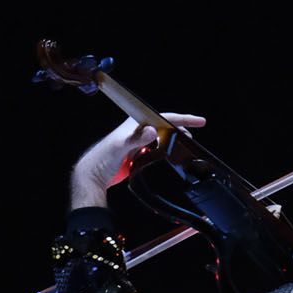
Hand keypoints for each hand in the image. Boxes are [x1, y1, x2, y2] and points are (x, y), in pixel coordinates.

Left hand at [71, 113, 205, 209]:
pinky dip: (164, 152)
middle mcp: (138, 130)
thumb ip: (135, 138)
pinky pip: (155, 150)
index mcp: (135, 124)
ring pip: (161, 138)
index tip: (199, 121)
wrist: (92, 175)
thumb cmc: (102, 159)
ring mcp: (138, 142)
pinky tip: (170, 158)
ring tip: (185, 147)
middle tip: (193, 137)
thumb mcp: (119, 146)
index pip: (164, 117)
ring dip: (173, 141)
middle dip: (181, 129)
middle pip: (164, 126)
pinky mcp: (137, 154)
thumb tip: (152, 131)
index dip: (183, 119)